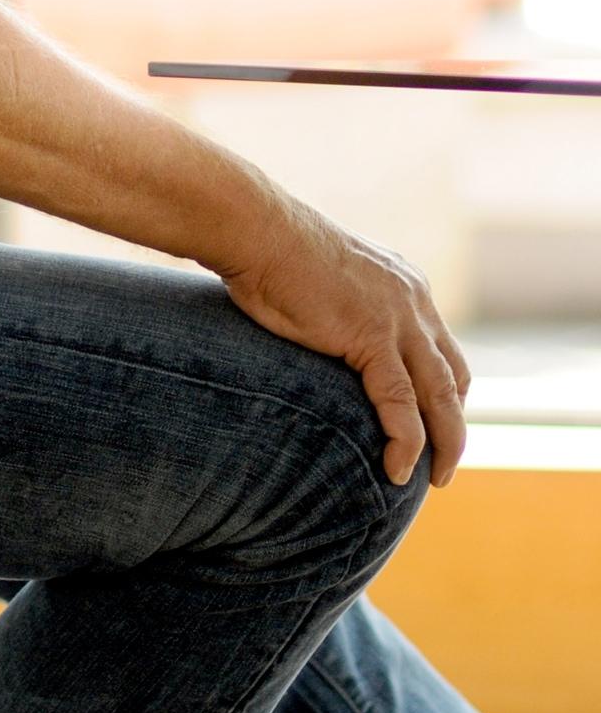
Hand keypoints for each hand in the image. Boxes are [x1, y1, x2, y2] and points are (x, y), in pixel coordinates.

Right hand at [218, 195, 469, 488]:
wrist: (258, 232)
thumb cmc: (268, 254)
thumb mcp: (318, 283)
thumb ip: (333, 310)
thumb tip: (312, 332)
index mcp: (404, 288)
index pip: (441, 351)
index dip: (445, 394)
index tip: (434, 426)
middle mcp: (414, 303)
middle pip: (453, 377)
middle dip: (454, 425)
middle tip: (445, 464)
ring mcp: (397, 319)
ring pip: (440, 394)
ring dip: (445, 443)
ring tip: (436, 479)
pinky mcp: (372, 337)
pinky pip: (400, 400)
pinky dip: (406, 439)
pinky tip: (398, 470)